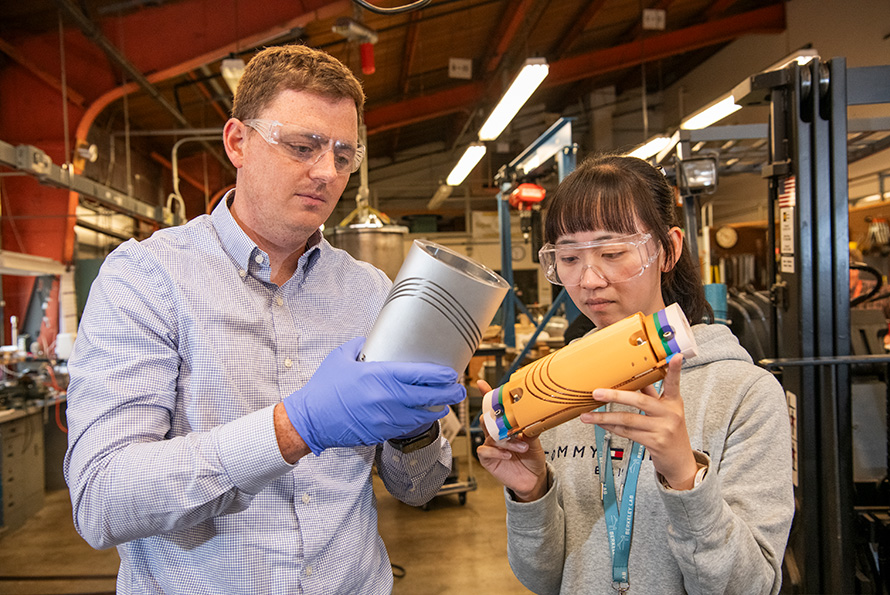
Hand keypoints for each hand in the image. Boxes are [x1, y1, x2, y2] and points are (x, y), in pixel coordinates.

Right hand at [284, 338, 465, 454]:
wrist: (311, 420)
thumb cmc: (324, 388)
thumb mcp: (341, 358)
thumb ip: (360, 346)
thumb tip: (370, 340)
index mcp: (380, 376)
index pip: (419, 374)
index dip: (440, 375)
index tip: (450, 373)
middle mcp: (387, 398)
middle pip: (428, 397)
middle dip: (448, 394)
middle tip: (458, 390)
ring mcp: (386, 418)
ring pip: (421, 416)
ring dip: (436, 410)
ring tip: (445, 404)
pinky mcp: (381, 432)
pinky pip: (407, 427)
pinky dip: (419, 421)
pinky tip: (424, 416)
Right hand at [475, 380, 547, 501]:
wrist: (534, 478)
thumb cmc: (533, 457)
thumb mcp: (535, 440)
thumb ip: (531, 427)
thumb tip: (535, 415)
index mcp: (506, 426)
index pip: (495, 408)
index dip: (487, 396)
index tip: (482, 385)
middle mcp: (496, 434)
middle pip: (487, 419)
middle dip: (494, 417)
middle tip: (505, 419)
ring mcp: (491, 446)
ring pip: (490, 435)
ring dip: (506, 440)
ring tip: (522, 446)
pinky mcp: (488, 459)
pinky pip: (485, 450)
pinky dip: (496, 452)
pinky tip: (508, 455)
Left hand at [579, 355, 698, 489]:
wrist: (680, 462)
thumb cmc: (670, 433)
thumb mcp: (666, 412)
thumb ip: (651, 395)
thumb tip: (634, 378)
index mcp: (674, 402)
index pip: (674, 383)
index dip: (675, 370)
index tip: (675, 357)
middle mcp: (670, 414)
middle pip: (639, 400)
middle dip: (614, 395)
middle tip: (596, 392)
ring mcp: (663, 428)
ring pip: (628, 419)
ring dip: (604, 417)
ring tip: (587, 415)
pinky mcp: (655, 442)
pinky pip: (627, 432)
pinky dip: (612, 427)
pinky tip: (601, 424)